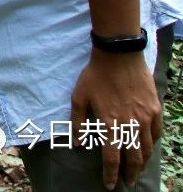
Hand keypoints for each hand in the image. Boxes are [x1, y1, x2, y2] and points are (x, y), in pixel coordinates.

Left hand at [70, 50, 161, 188]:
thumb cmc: (95, 75)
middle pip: (133, 158)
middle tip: (127, 182)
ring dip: (143, 162)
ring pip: (147, 148)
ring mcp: (145, 117)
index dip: (110, 174)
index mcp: (110, 124)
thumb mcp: (78, 97)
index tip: (109, 184)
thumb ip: (77, 122)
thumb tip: (78, 143)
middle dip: (130, 173)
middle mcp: (130, 124)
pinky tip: (148, 146)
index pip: (112, 158)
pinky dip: (152, 143)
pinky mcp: (155, 109)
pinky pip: (156, 132)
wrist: (118, 55)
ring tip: (138, 169)